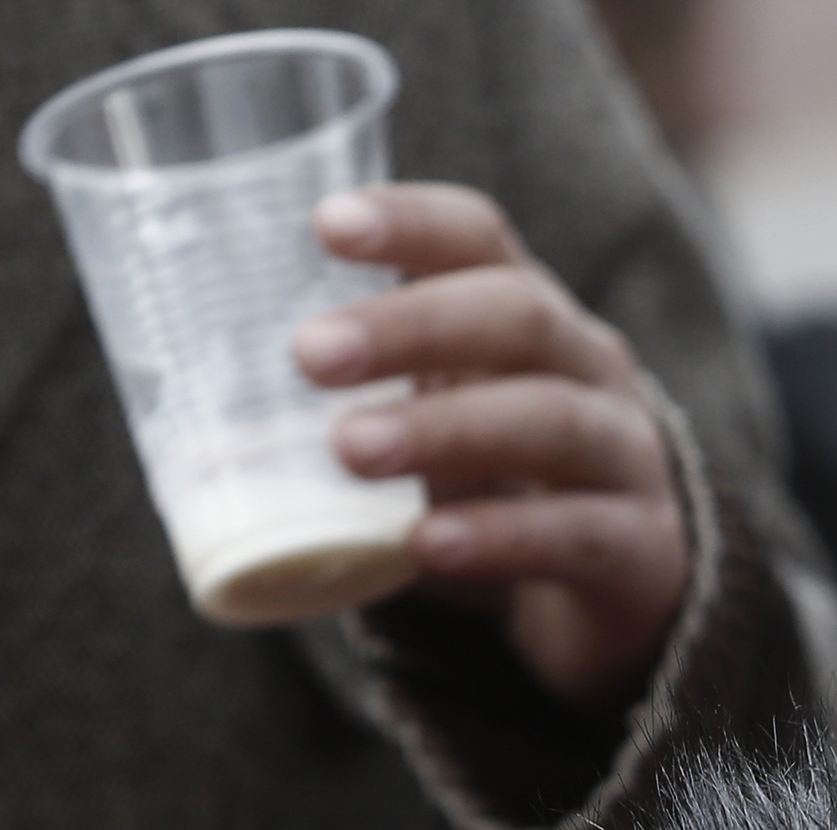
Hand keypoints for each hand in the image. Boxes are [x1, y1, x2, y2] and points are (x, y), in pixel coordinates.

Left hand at [298, 184, 689, 711]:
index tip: (325, 224)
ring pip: (550, 419)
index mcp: (533, 321)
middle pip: (517, 317)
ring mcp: (628, 458)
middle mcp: (592, 370)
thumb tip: (194, 451)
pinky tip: (426, 545)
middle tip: (310, 355)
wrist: (632, 599)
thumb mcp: (441, 436)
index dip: (410, 223)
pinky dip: (497, 535)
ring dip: (444, 428)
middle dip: (411, 325)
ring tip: (351, 450)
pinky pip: (575, 533)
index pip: (481, 241)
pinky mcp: (643, 552)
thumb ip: (359, 420)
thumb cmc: (510, 493)